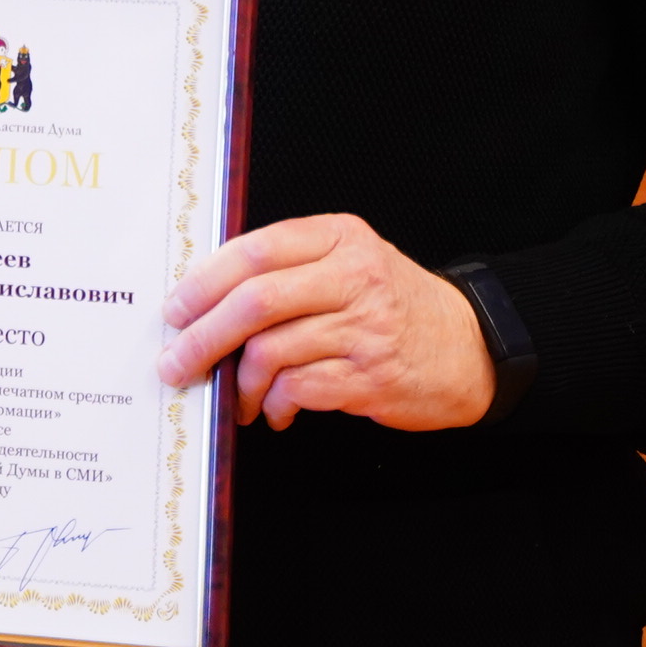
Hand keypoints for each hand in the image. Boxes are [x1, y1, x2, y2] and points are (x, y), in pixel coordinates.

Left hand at [156, 213, 495, 431]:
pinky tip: (275, 409)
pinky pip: (298, 388)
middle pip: (255, 301)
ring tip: (235, 396)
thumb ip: (290, 268)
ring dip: (239, 381)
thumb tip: (205, 300)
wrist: (470, 346)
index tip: (175, 309)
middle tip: (176, 363)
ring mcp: (364, 328)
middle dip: (203, 336)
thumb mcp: (350, 262)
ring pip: (271, 350)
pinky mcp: (370, 376)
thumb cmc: (393, 305)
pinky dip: (274, 403)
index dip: (204, 281)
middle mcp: (353, 277)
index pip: (255, 251)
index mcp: (339, 237)